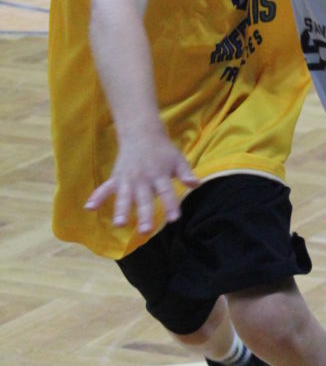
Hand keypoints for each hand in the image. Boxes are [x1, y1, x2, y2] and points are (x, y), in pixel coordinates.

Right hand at [85, 129, 199, 234]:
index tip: (173, 219)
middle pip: (144, 199)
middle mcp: (143, 178)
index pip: (167, 191)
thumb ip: (186, 173)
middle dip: (145, 215)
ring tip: (120, 224)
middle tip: (146, 231)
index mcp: (159, 174)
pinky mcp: (116, 177)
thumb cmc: (163, 150)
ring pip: (124, 196)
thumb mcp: (178, 159)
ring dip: (121, 210)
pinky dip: (96, 196)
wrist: (141, 133)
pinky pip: (105, 188)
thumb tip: (196, 184)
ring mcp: (127, 179)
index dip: (170, 205)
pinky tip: (89, 208)